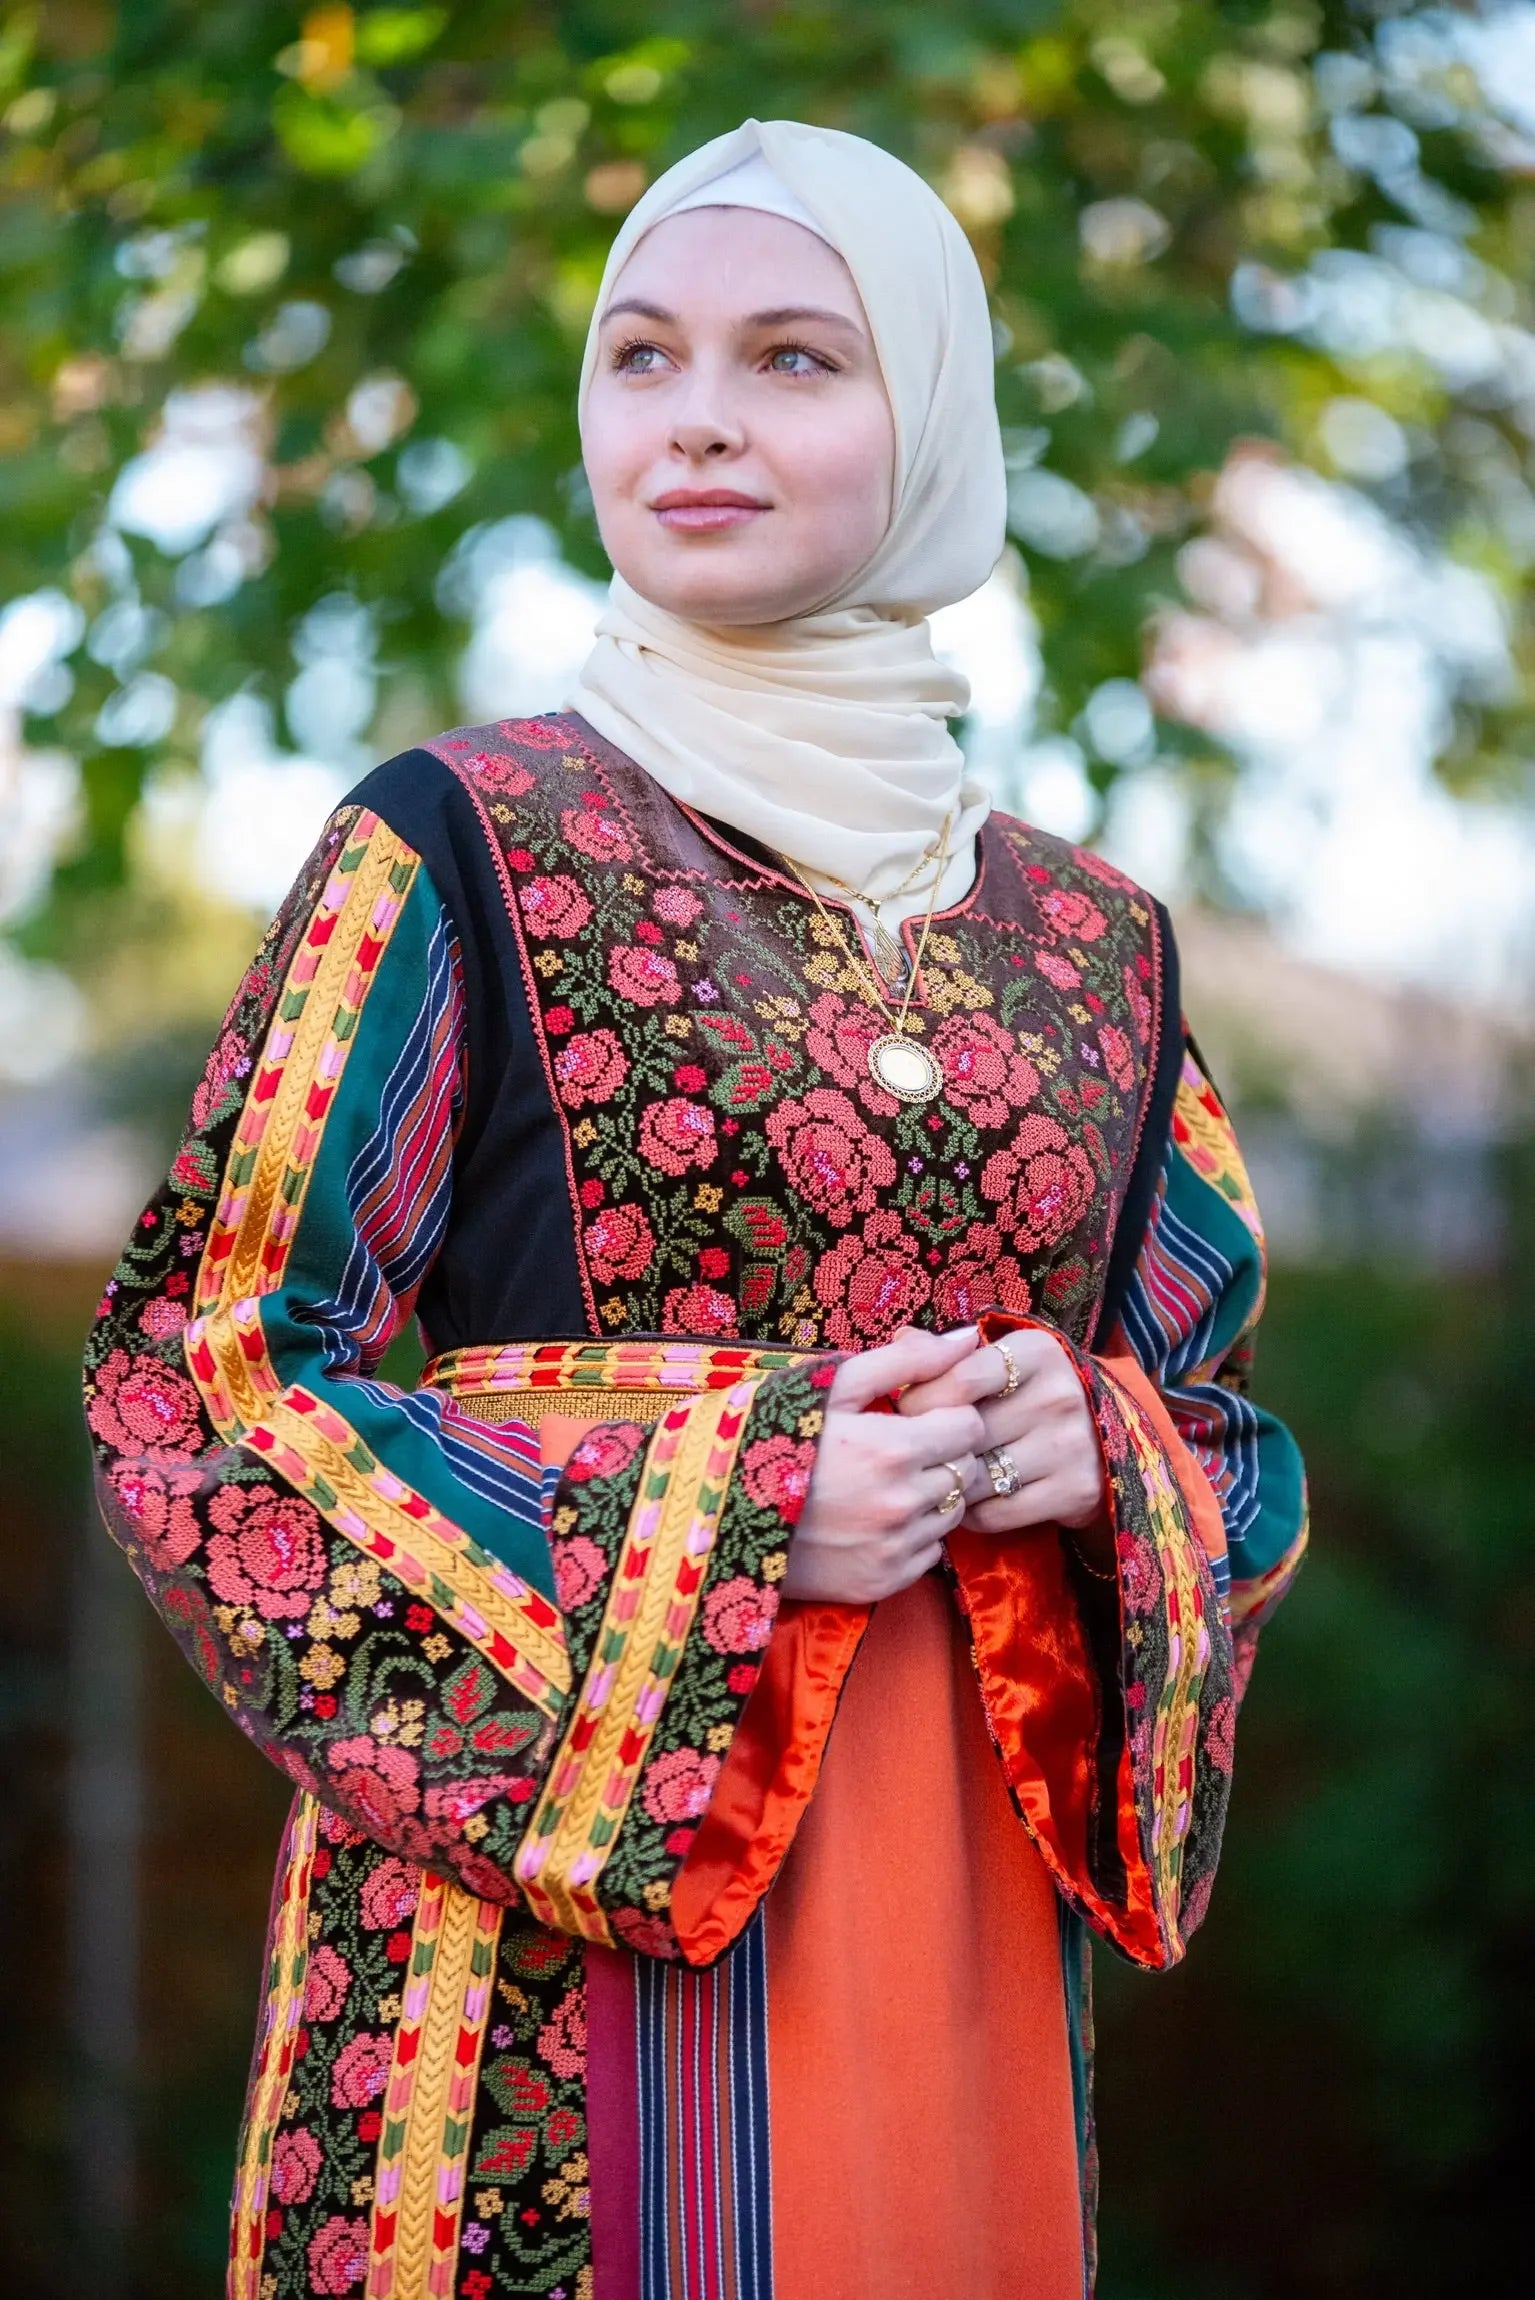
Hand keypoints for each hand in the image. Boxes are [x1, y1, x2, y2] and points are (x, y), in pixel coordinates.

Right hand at [783, 1326, 986, 1603]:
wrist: (717, 1511)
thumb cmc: (772, 1434)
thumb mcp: (832, 1385)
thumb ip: (906, 1360)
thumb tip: (968, 1338)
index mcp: (893, 1449)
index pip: (971, 1426)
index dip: (949, 1415)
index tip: (918, 1416)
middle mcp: (901, 1504)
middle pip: (969, 1471)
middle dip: (946, 1453)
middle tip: (902, 1447)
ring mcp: (893, 1549)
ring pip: (953, 1513)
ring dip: (932, 1494)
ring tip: (883, 1482)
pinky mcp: (881, 1583)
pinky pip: (930, 1554)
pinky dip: (914, 1535)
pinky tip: (873, 1518)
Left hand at [896, 1326, 1107, 1539]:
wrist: (1106, 1440)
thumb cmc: (1029, 1395)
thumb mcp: (1000, 1361)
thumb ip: (948, 1353)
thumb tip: (901, 1339)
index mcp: (1037, 1351)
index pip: (962, 1377)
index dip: (921, 1398)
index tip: (907, 1410)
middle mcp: (1059, 1394)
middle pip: (966, 1431)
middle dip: (931, 1446)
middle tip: (919, 1451)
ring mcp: (1070, 1445)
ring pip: (975, 1477)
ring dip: (950, 1483)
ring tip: (943, 1476)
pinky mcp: (1075, 1491)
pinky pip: (994, 1513)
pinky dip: (971, 1513)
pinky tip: (971, 1500)